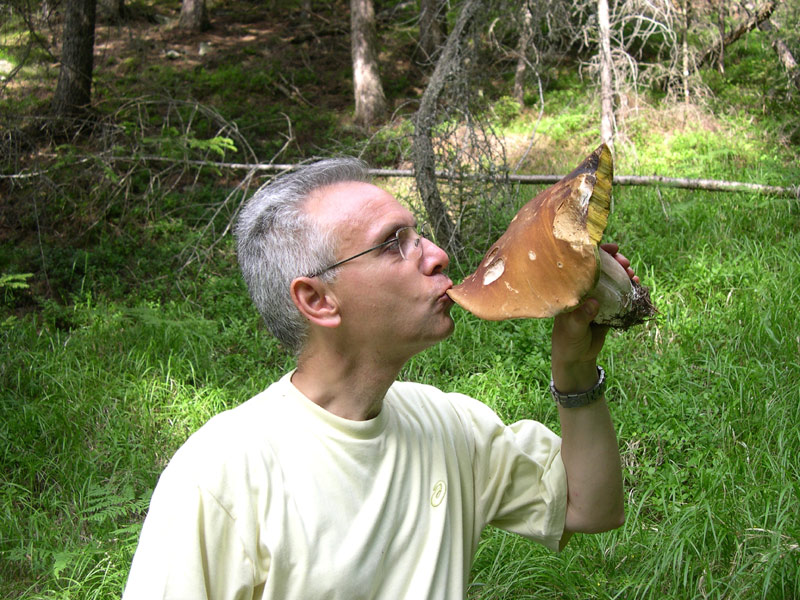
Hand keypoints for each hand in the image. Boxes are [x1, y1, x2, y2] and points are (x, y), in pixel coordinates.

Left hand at [550, 243, 637, 391]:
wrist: (576, 358)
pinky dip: (629, 287)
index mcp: (571, 290)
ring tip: (632, 272)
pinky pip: (621, 294)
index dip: (595, 253)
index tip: (610, 248)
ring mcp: (597, 297)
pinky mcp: (608, 308)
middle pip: (600, 269)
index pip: (581, 266)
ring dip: (623, 273)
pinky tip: (636, 283)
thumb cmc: (567, 341)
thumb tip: (593, 302)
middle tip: (624, 261)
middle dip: (614, 261)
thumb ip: (581, 317)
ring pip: (612, 279)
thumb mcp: (572, 329)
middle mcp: (584, 290)